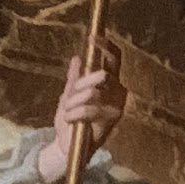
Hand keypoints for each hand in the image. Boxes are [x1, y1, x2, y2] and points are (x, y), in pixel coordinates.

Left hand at [37, 55, 123, 183]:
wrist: (67, 146)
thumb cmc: (71, 120)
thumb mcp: (69, 95)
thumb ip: (74, 78)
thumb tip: (77, 58)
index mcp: (109, 84)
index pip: (114, 59)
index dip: (106, 46)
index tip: (92, 38)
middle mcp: (118, 93)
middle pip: (101, 75)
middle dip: (80, 85)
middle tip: (69, 98)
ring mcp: (116, 107)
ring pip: (92, 93)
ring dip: (73, 103)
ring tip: (69, 113)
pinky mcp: (110, 121)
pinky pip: (89, 109)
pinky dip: (74, 114)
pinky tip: (71, 120)